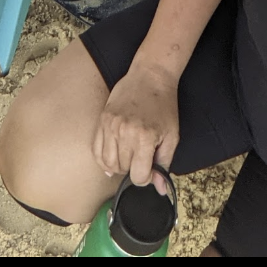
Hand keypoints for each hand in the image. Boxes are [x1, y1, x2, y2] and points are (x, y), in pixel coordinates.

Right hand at [95, 60, 179, 190]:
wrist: (150, 76)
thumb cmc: (163, 105)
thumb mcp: (171, 136)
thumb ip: (164, 164)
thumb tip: (161, 190)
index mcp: (144, 138)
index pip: (138, 176)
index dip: (146, 178)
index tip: (151, 169)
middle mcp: (124, 132)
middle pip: (123, 170)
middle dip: (133, 169)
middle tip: (143, 158)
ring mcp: (110, 126)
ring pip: (107, 163)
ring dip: (118, 165)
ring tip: (129, 155)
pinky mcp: (102, 120)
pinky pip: (95, 150)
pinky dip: (103, 159)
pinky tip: (113, 157)